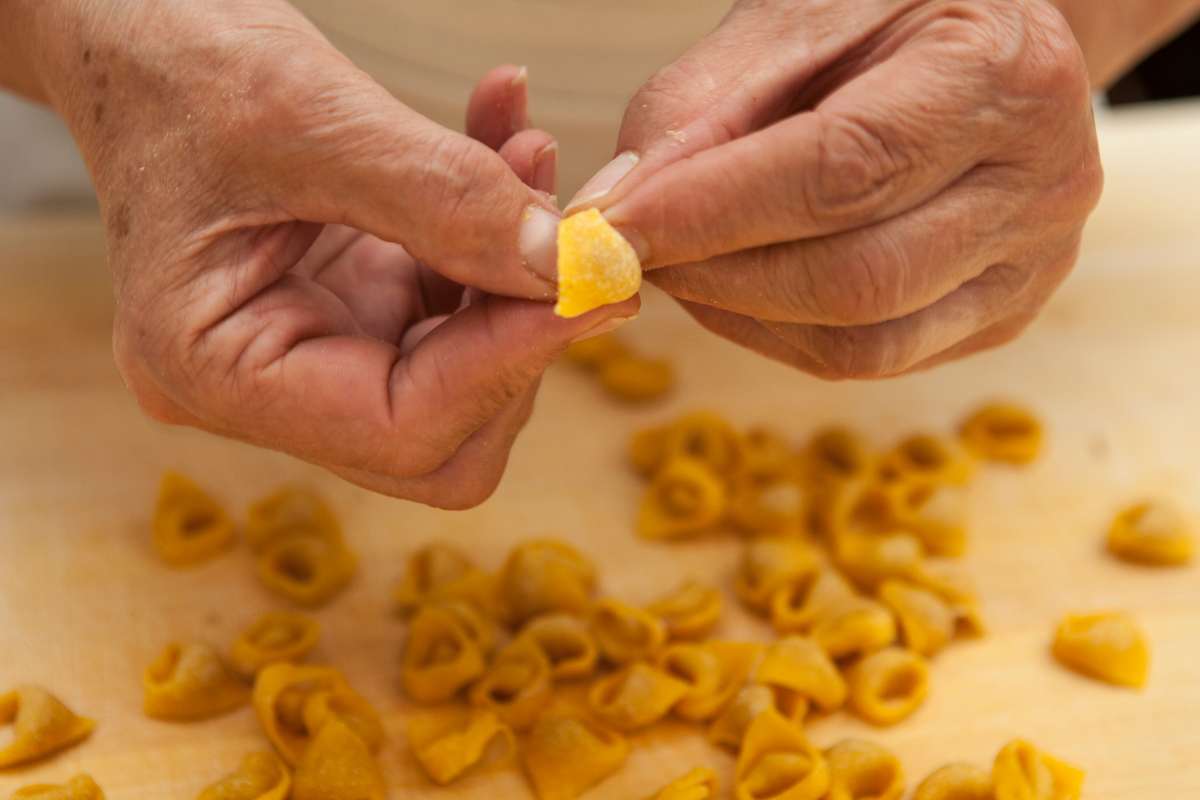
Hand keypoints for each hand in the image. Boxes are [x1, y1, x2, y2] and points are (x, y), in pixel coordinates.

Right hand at [37, 1, 635, 506]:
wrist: (136, 33)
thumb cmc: (175, 67)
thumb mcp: (305, 117)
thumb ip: (442, 198)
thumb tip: (563, 267)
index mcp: (215, 371)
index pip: (399, 427)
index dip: (509, 363)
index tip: (591, 281)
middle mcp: (265, 385)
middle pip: (442, 433)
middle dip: (522, 336)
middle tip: (577, 238)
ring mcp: (313, 349)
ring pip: (465, 370)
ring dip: (520, 269)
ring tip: (531, 150)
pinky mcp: (354, 305)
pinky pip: (455, 298)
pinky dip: (495, 229)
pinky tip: (509, 139)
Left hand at [572, 0, 1101, 377]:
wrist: (985, 46)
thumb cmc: (883, 19)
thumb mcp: (792, 20)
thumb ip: (701, 108)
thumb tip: (615, 213)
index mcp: (1000, 74)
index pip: (841, 169)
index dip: (710, 211)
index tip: (609, 229)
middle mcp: (1040, 182)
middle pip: (853, 276)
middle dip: (714, 274)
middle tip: (629, 251)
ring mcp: (1032, 263)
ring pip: (860, 340)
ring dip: (737, 314)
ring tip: (679, 263)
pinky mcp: (1001, 315)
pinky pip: (871, 359)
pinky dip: (778, 335)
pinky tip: (737, 289)